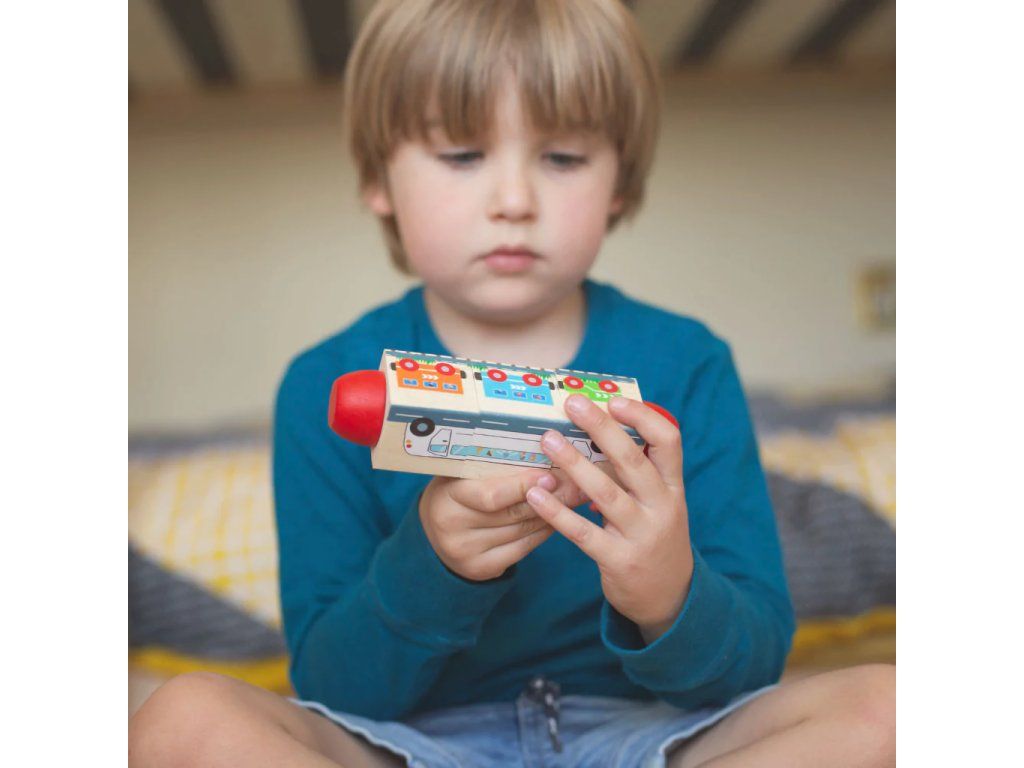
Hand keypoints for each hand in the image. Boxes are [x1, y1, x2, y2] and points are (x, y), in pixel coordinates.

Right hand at [419, 468, 586, 581]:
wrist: (434, 534)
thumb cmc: (457, 492)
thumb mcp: (464, 474)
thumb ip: (493, 465)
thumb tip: (544, 449)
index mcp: (447, 497)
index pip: (491, 496)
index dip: (523, 486)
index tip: (551, 474)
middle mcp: (453, 528)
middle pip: (512, 514)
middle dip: (548, 498)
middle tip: (577, 484)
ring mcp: (467, 551)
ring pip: (522, 531)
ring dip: (552, 514)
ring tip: (574, 497)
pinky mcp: (481, 569)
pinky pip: (523, 549)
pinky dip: (543, 532)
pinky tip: (557, 519)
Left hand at [525, 394, 693, 642]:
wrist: (670, 597)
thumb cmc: (655, 536)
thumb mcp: (661, 502)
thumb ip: (640, 471)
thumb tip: (604, 426)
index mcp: (672, 487)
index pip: (669, 441)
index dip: (643, 417)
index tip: (614, 401)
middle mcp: (661, 507)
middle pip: (632, 460)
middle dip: (601, 428)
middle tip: (573, 404)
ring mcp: (640, 534)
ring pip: (605, 493)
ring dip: (574, 464)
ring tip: (547, 440)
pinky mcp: (618, 560)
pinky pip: (582, 532)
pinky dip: (557, 512)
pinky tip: (536, 495)